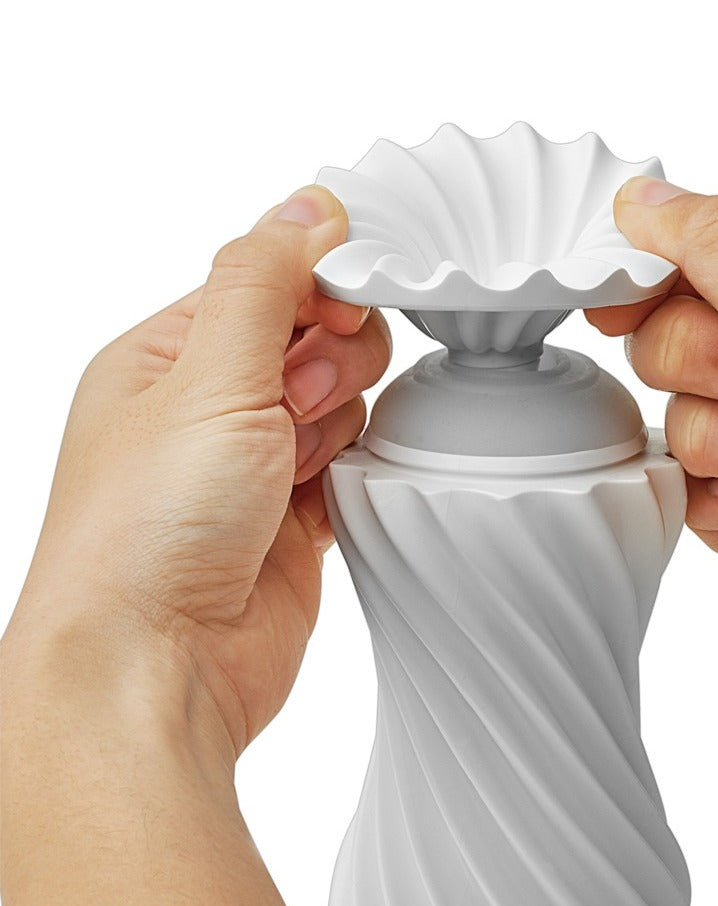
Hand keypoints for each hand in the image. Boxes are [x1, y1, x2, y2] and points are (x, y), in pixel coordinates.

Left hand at [1, 186, 389, 905]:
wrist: (157, 669)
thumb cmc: (146, 534)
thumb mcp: (207, 375)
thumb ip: (265, 279)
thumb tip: (310, 206)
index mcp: (167, 358)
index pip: (267, 281)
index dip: (318, 287)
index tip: (342, 311)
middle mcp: (209, 409)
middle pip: (316, 340)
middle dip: (328, 365)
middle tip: (297, 404)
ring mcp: (254, 468)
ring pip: (343, 404)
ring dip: (337, 424)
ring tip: (296, 464)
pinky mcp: (295, 521)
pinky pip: (352, 467)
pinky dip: (354, 470)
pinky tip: (330, 488)